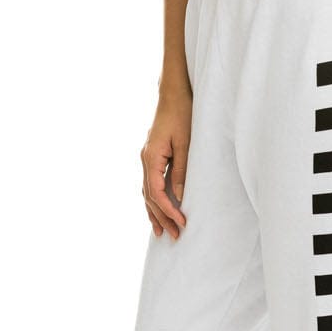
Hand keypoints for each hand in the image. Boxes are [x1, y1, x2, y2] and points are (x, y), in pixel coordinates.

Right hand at [141, 92, 191, 238]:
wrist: (173, 94)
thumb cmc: (182, 114)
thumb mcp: (186, 143)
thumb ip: (182, 171)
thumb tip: (179, 196)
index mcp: (151, 157)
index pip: (157, 193)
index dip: (168, 211)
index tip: (181, 223)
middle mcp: (145, 160)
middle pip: (149, 197)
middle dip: (161, 217)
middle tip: (174, 236)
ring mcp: (146, 158)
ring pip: (146, 192)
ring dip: (154, 212)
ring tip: (160, 231)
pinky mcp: (152, 156)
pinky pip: (150, 184)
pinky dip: (153, 199)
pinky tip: (157, 209)